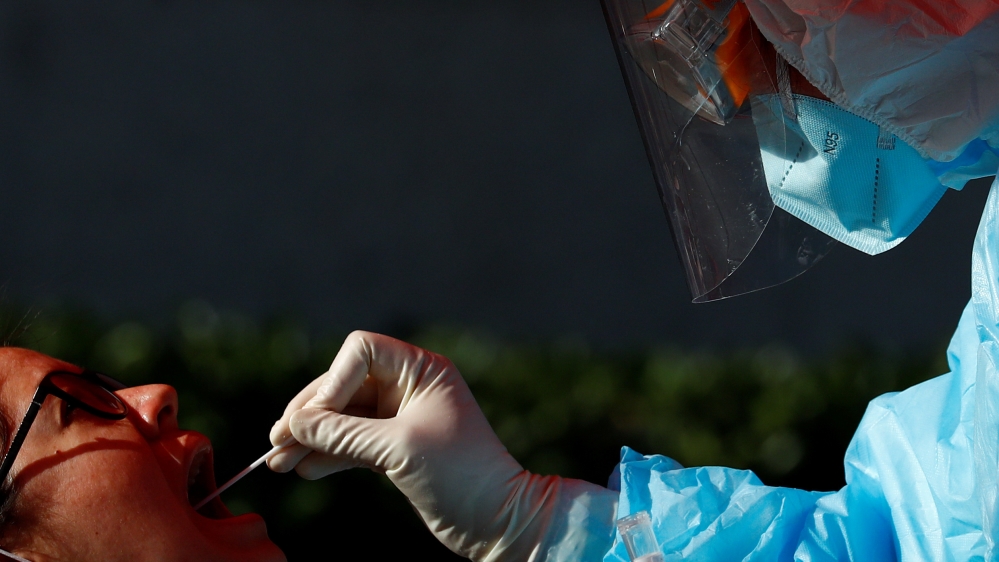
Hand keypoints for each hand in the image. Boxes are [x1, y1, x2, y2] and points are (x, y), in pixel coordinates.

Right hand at [267, 331, 608, 560]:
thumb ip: (343, 433)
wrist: (496, 520)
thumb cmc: (460, 474)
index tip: (317, 419)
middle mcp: (410, 386)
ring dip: (312, 437)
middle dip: (310, 413)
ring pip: (344, 417)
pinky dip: (329, 454)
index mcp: (421, 370)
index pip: (360, 351)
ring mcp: (402, 417)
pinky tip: (305, 469)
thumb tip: (295, 423)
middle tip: (275, 441)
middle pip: (344, 385)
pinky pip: (353, 442)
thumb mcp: (397, 448)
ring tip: (278, 462)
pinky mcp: (396, 447)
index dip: (332, 381)